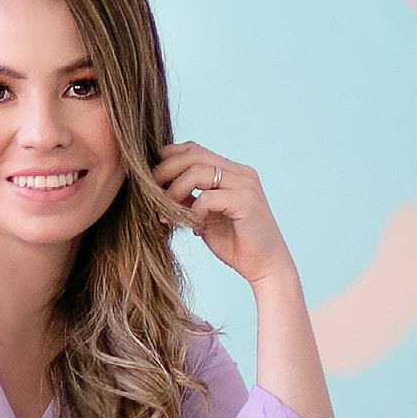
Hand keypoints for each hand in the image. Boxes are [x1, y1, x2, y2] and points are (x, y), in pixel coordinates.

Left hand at [153, 142, 291, 288]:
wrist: (267, 267)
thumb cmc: (236, 244)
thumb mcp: (204, 217)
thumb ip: (188, 199)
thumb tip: (158, 189)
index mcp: (233, 172)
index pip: (195, 150)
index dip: (169, 159)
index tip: (151, 179)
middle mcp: (241, 173)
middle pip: (193, 154)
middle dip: (166, 171)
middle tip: (150, 191)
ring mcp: (245, 185)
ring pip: (197, 171)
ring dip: (175, 191)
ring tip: (166, 212)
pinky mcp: (246, 203)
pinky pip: (207, 197)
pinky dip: (193, 211)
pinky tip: (192, 226)